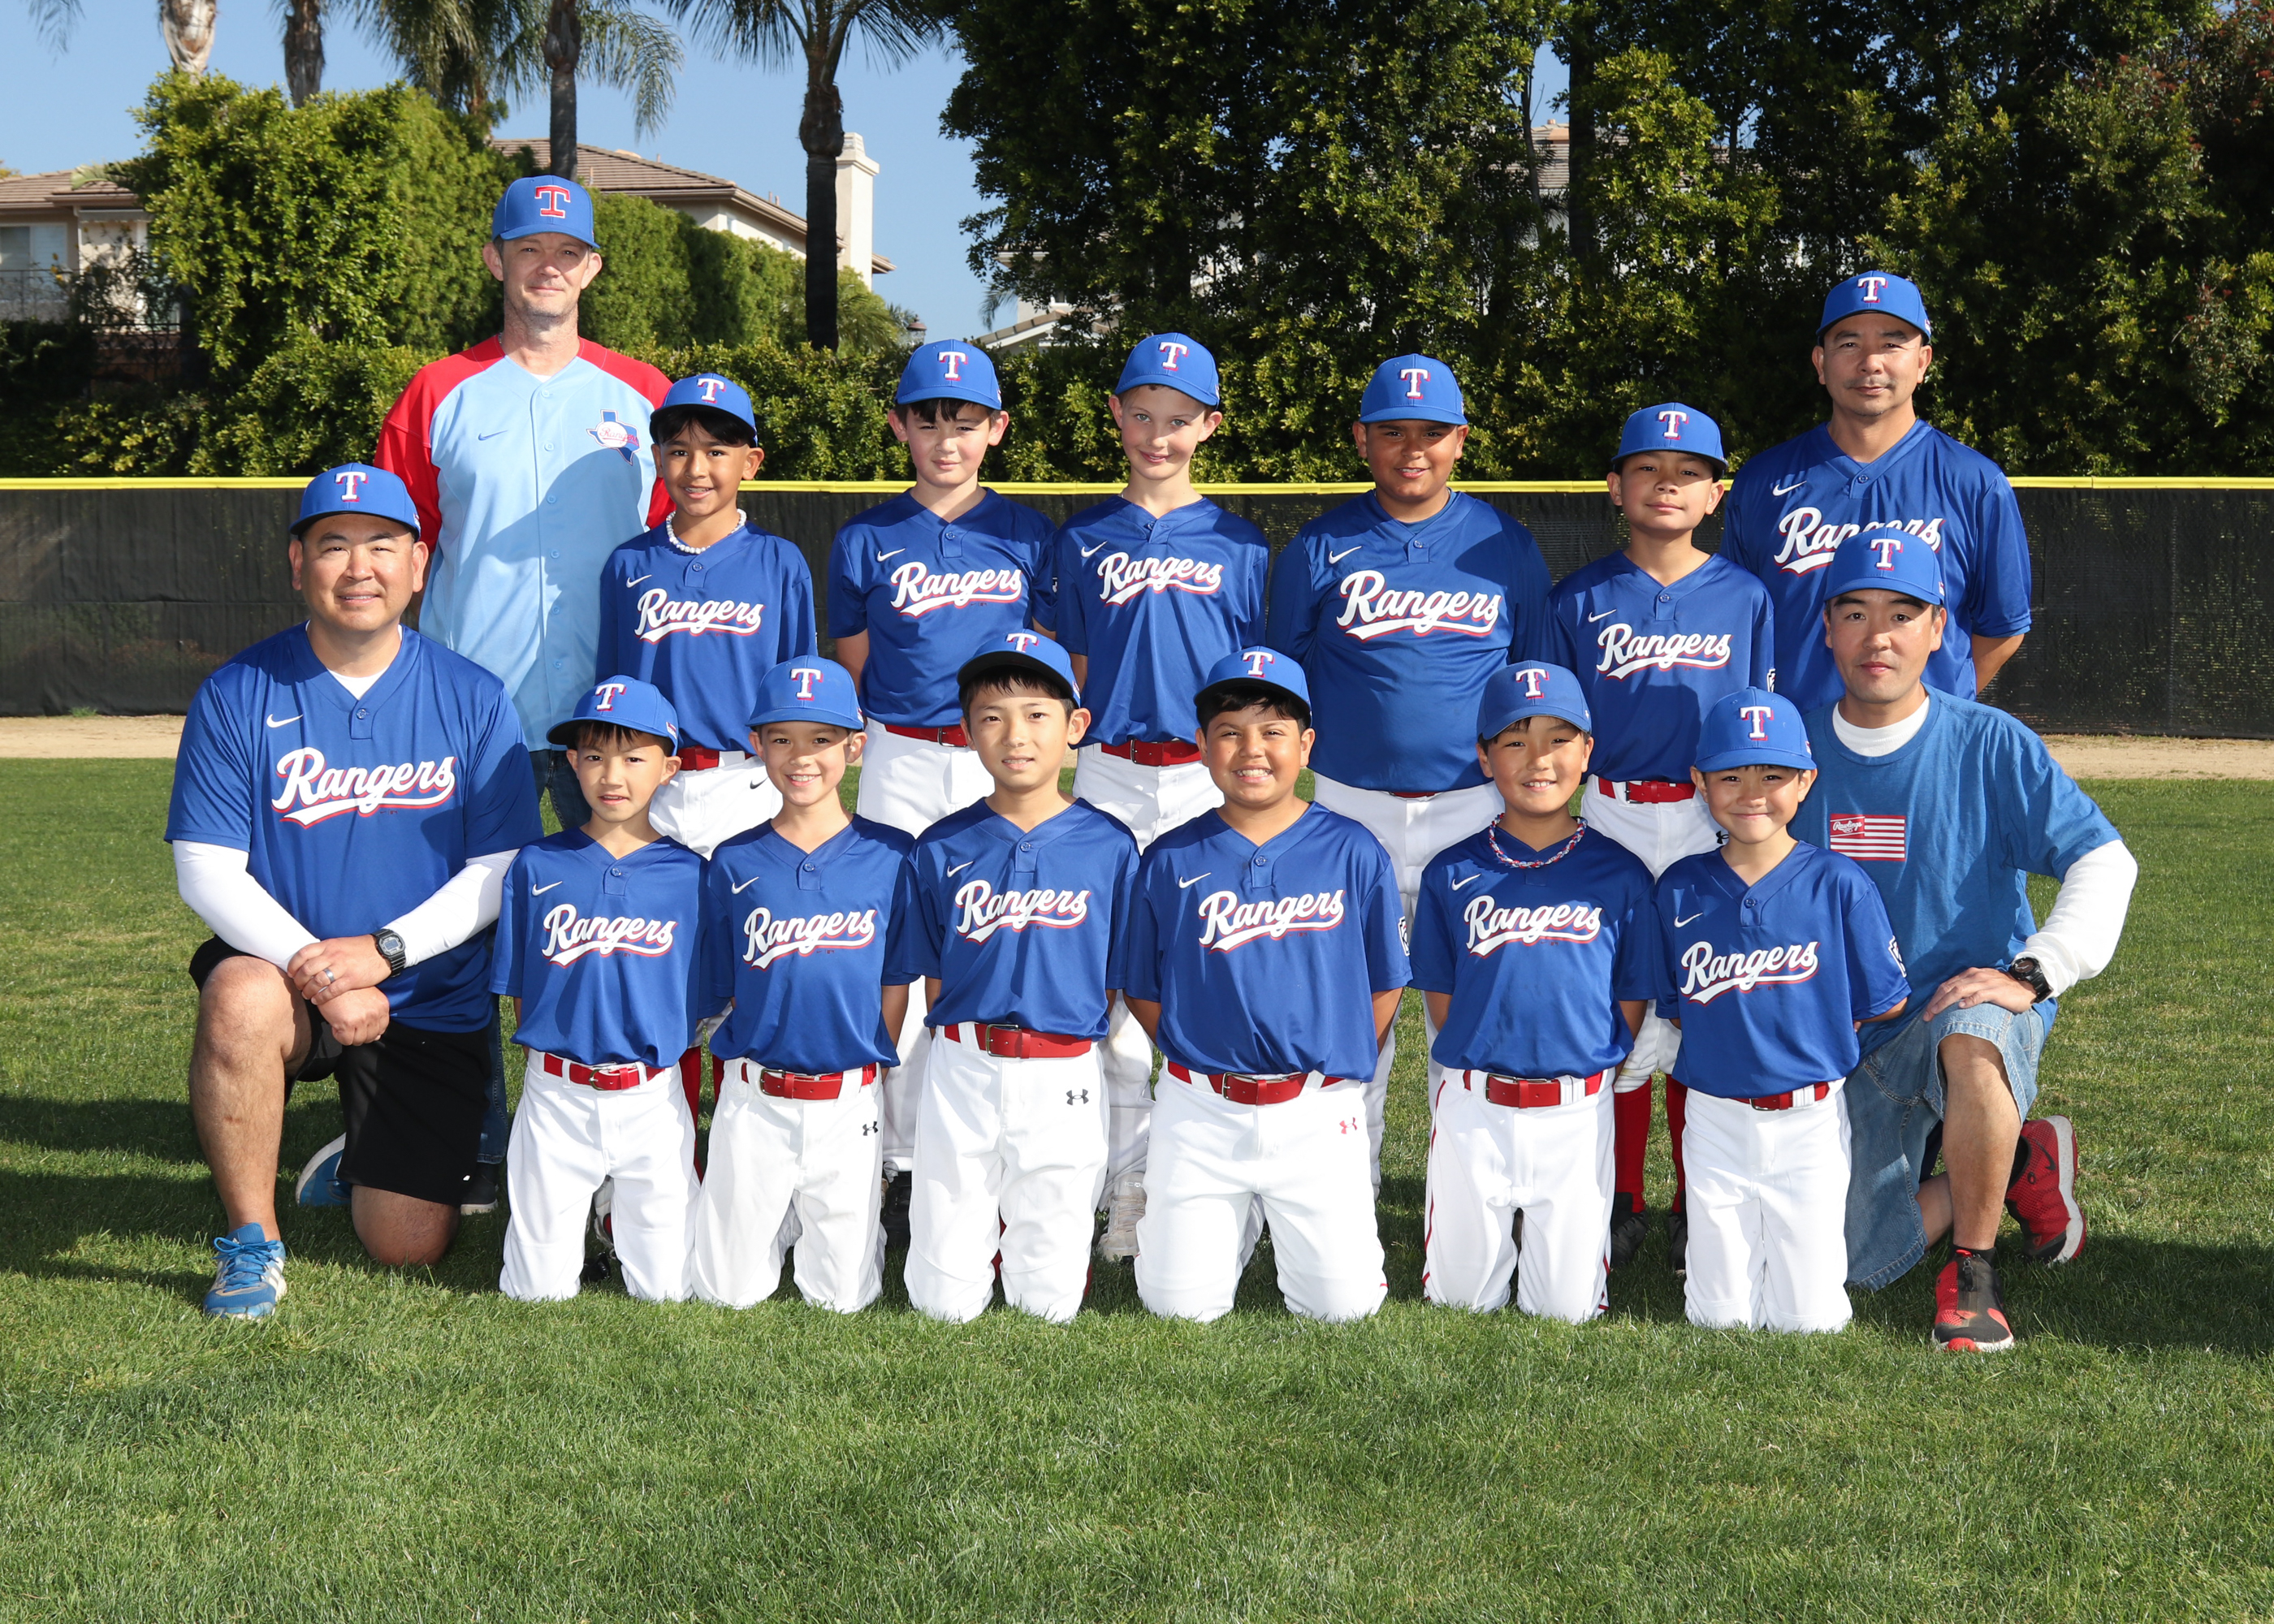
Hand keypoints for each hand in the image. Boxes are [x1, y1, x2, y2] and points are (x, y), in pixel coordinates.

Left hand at [289, 936, 392, 1003]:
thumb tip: (310, 960)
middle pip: (307, 969)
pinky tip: (318, 1000)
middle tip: (299, 987)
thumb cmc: (360, 948)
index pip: (303, 954)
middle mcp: (333, 955)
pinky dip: (321, 997)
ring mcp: (342, 967)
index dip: (293, 965)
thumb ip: (325, 951)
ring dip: (308, 991)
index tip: (291, 973)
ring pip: (317, 981)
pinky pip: (331, 991)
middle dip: (299, 981)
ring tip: (307, 995)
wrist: (383, 951)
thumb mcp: (340, 943)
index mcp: (329, 945)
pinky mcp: (352, 979)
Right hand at [321, 985, 391, 1045]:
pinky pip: (346, 1041)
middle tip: (350, 1028)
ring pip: (359, 1040)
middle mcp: (375, 1013)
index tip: (361, 1028)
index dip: (370, 1031)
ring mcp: (362, 1019)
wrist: (329, 982)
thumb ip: (374, 1015)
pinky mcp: (348, 1023)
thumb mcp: (367, 998)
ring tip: (343, 1025)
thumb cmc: (347, 989)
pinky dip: (339, 1036)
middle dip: (359, 1035)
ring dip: (349, 1036)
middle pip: (371, 1036)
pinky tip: (336, 1025)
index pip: (382, 1028)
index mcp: (382, 1005)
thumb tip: (377, 1036)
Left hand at [1922, 966, 2037, 1021]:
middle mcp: (1975, 976)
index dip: (1935, 997)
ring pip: (1959, 991)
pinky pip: (1979, 995)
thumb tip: (1952, 1002)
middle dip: (1936, 1002)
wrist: (2025, 987)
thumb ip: (1968, 989)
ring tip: (1936, 1013)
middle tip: (1927, 1015)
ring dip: (1945, 1002)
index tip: (1927, 1010)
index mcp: (1970, 974)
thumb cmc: (2002, 989)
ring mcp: (1984, 982)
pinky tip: (1960, 1008)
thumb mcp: (1982, 985)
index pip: (1947, 985)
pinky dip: (1969, 1001)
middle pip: (1949, 988)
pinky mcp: (1995, 991)